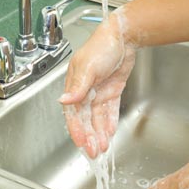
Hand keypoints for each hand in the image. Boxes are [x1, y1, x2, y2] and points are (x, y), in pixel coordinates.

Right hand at [59, 9, 135, 158]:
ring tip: (104, 147)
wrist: (124, 36)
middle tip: (95, 152)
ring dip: (100, 132)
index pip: (73, 112)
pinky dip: (109, 121)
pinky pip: (109, 110)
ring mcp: (99, 91)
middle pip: (86, 118)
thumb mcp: (88, 67)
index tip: (81, 143)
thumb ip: (78, 87)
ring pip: (98, 117)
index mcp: (75, 84)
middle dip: (89, 135)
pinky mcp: (112, 90)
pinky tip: (110, 132)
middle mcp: (85, 89)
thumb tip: (63, 101)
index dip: (76, 128)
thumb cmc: (102, 46)